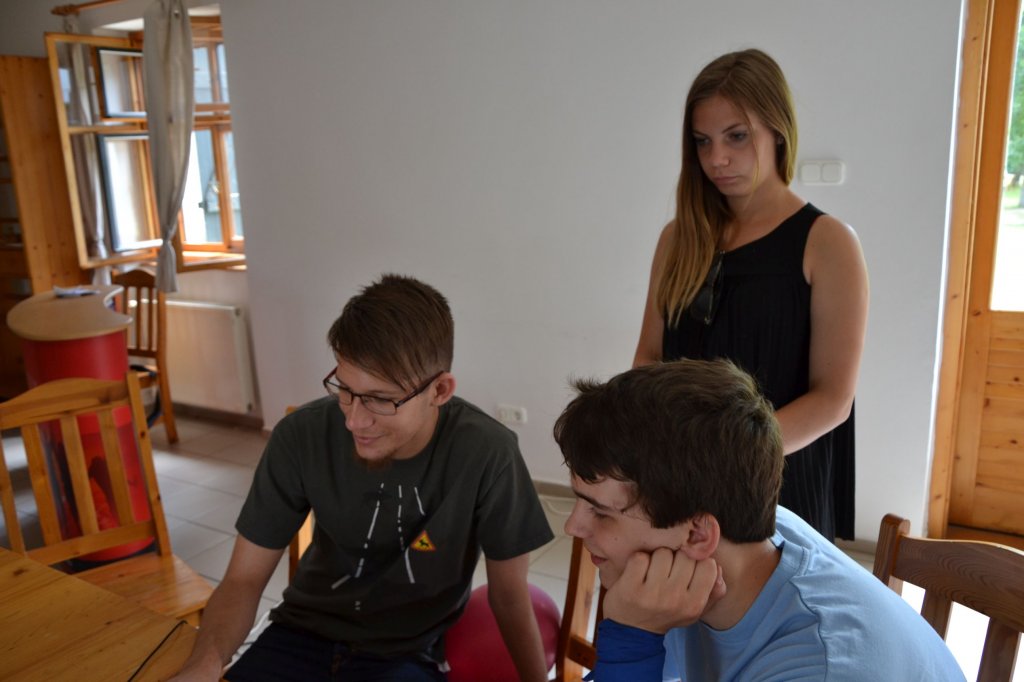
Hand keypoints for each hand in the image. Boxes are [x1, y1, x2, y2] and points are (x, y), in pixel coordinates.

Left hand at [603, 547, 725, 633]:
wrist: (632, 631)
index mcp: (694, 604)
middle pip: (685, 555)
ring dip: (657, 558)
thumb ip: (713, 591)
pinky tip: (638, 572)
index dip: (697, 562)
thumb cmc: (666, 614)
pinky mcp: (630, 586)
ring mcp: (651, 593)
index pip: (708, 564)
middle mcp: (675, 598)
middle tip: (668, 570)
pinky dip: (638, 560)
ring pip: (663, 552)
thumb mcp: (694, 610)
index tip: (687, 569)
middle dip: (677, 558)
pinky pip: (640, 557)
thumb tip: (719, 569)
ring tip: (653, 572)